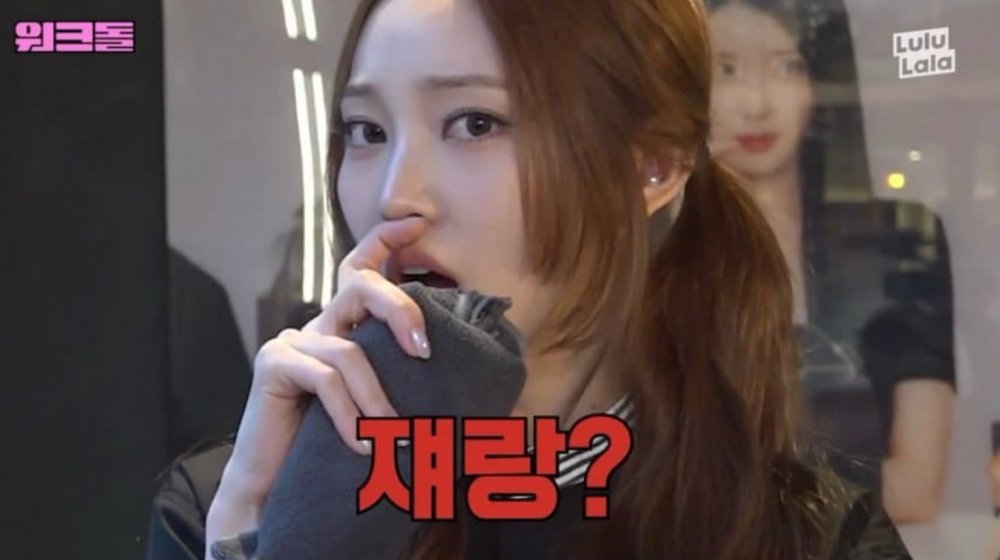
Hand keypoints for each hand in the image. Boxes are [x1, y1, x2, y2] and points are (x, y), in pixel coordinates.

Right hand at [206, 217, 430, 547]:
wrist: (277, 485)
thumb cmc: (332, 443)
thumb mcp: (376, 404)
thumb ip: (399, 380)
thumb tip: (453, 376)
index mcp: (344, 328)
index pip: (362, 269)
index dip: (386, 241)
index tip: (419, 224)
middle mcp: (318, 326)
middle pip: (357, 285)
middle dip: (397, 306)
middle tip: (424, 348)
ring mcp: (292, 342)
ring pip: (349, 351)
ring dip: (377, 399)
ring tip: (395, 436)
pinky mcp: (273, 364)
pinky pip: (325, 379)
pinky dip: (350, 416)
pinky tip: (363, 445)